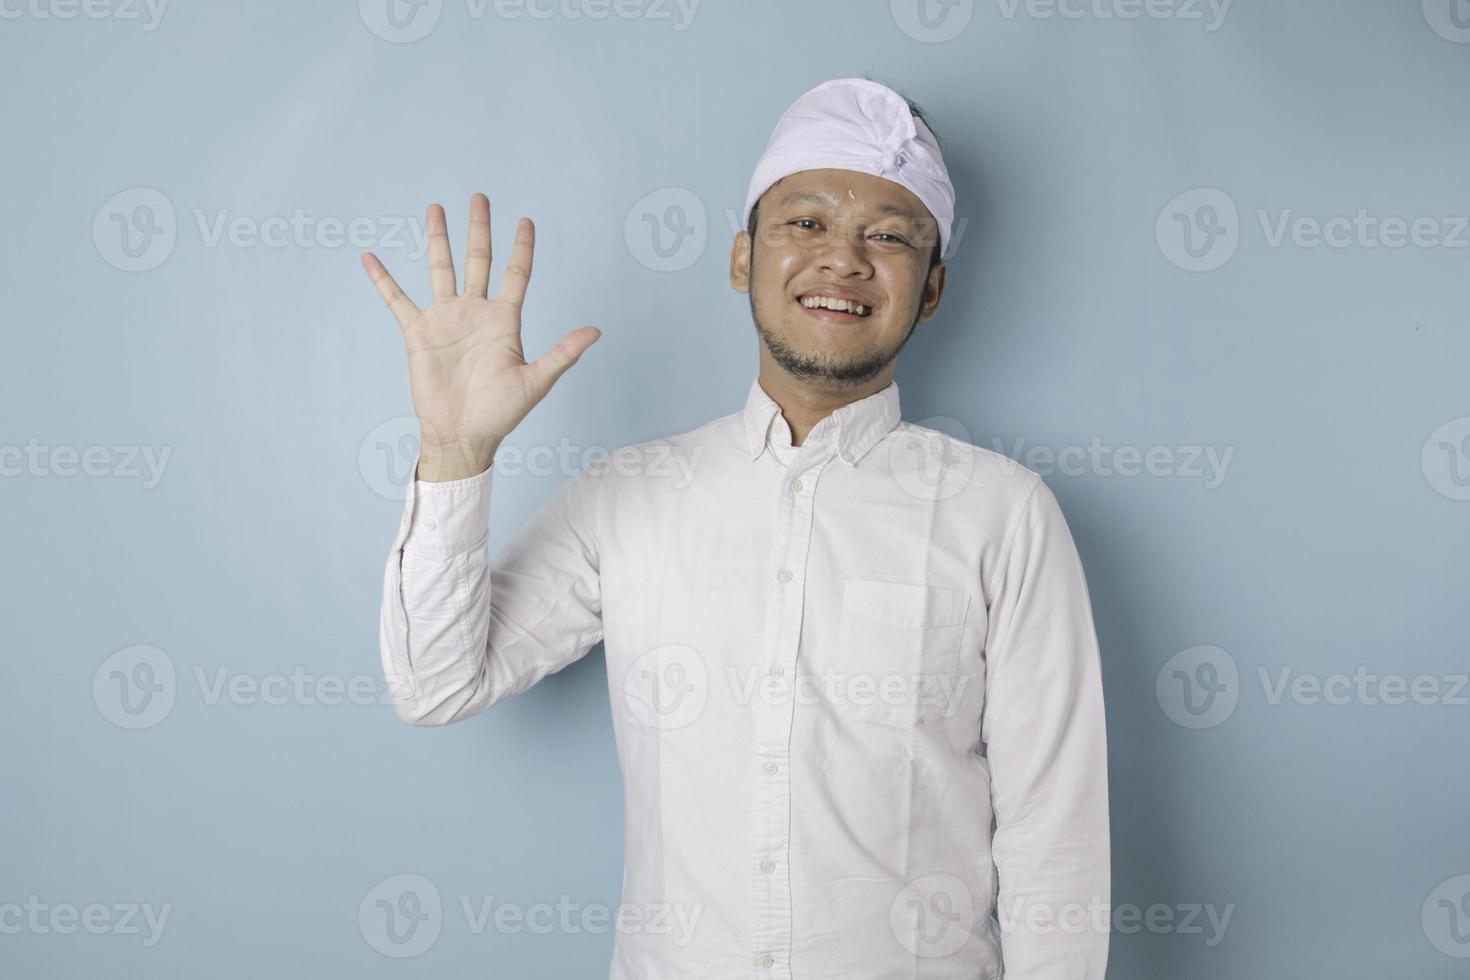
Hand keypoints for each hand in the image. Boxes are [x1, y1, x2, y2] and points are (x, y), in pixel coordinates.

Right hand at [362, 193, 600, 480]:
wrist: (463, 435)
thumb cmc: (501, 414)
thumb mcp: (536, 382)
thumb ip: (563, 353)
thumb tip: (596, 331)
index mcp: (505, 321)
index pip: (517, 275)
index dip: (522, 248)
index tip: (526, 221)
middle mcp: (475, 313)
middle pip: (478, 260)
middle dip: (479, 229)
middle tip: (480, 197)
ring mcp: (446, 320)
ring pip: (441, 269)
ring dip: (438, 239)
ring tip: (435, 209)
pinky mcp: (419, 333)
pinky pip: (397, 300)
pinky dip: (383, 279)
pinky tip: (370, 257)